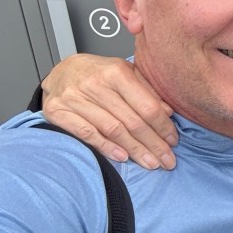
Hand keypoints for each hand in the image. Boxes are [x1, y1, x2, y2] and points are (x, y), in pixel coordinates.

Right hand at [41, 54, 177, 168]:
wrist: (61, 70)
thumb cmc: (99, 73)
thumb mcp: (126, 73)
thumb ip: (147, 91)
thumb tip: (167, 112)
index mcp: (116, 72)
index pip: (146, 105)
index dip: (162, 126)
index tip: (173, 141)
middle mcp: (95, 84)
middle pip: (131, 121)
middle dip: (153, 144)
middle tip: (167, 161)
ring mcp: (74, 98)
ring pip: (112, 130)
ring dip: (134, 150)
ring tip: (150, 163)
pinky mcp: (58, 112)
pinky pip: (87, 133)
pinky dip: (106, 147)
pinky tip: (122, 157)